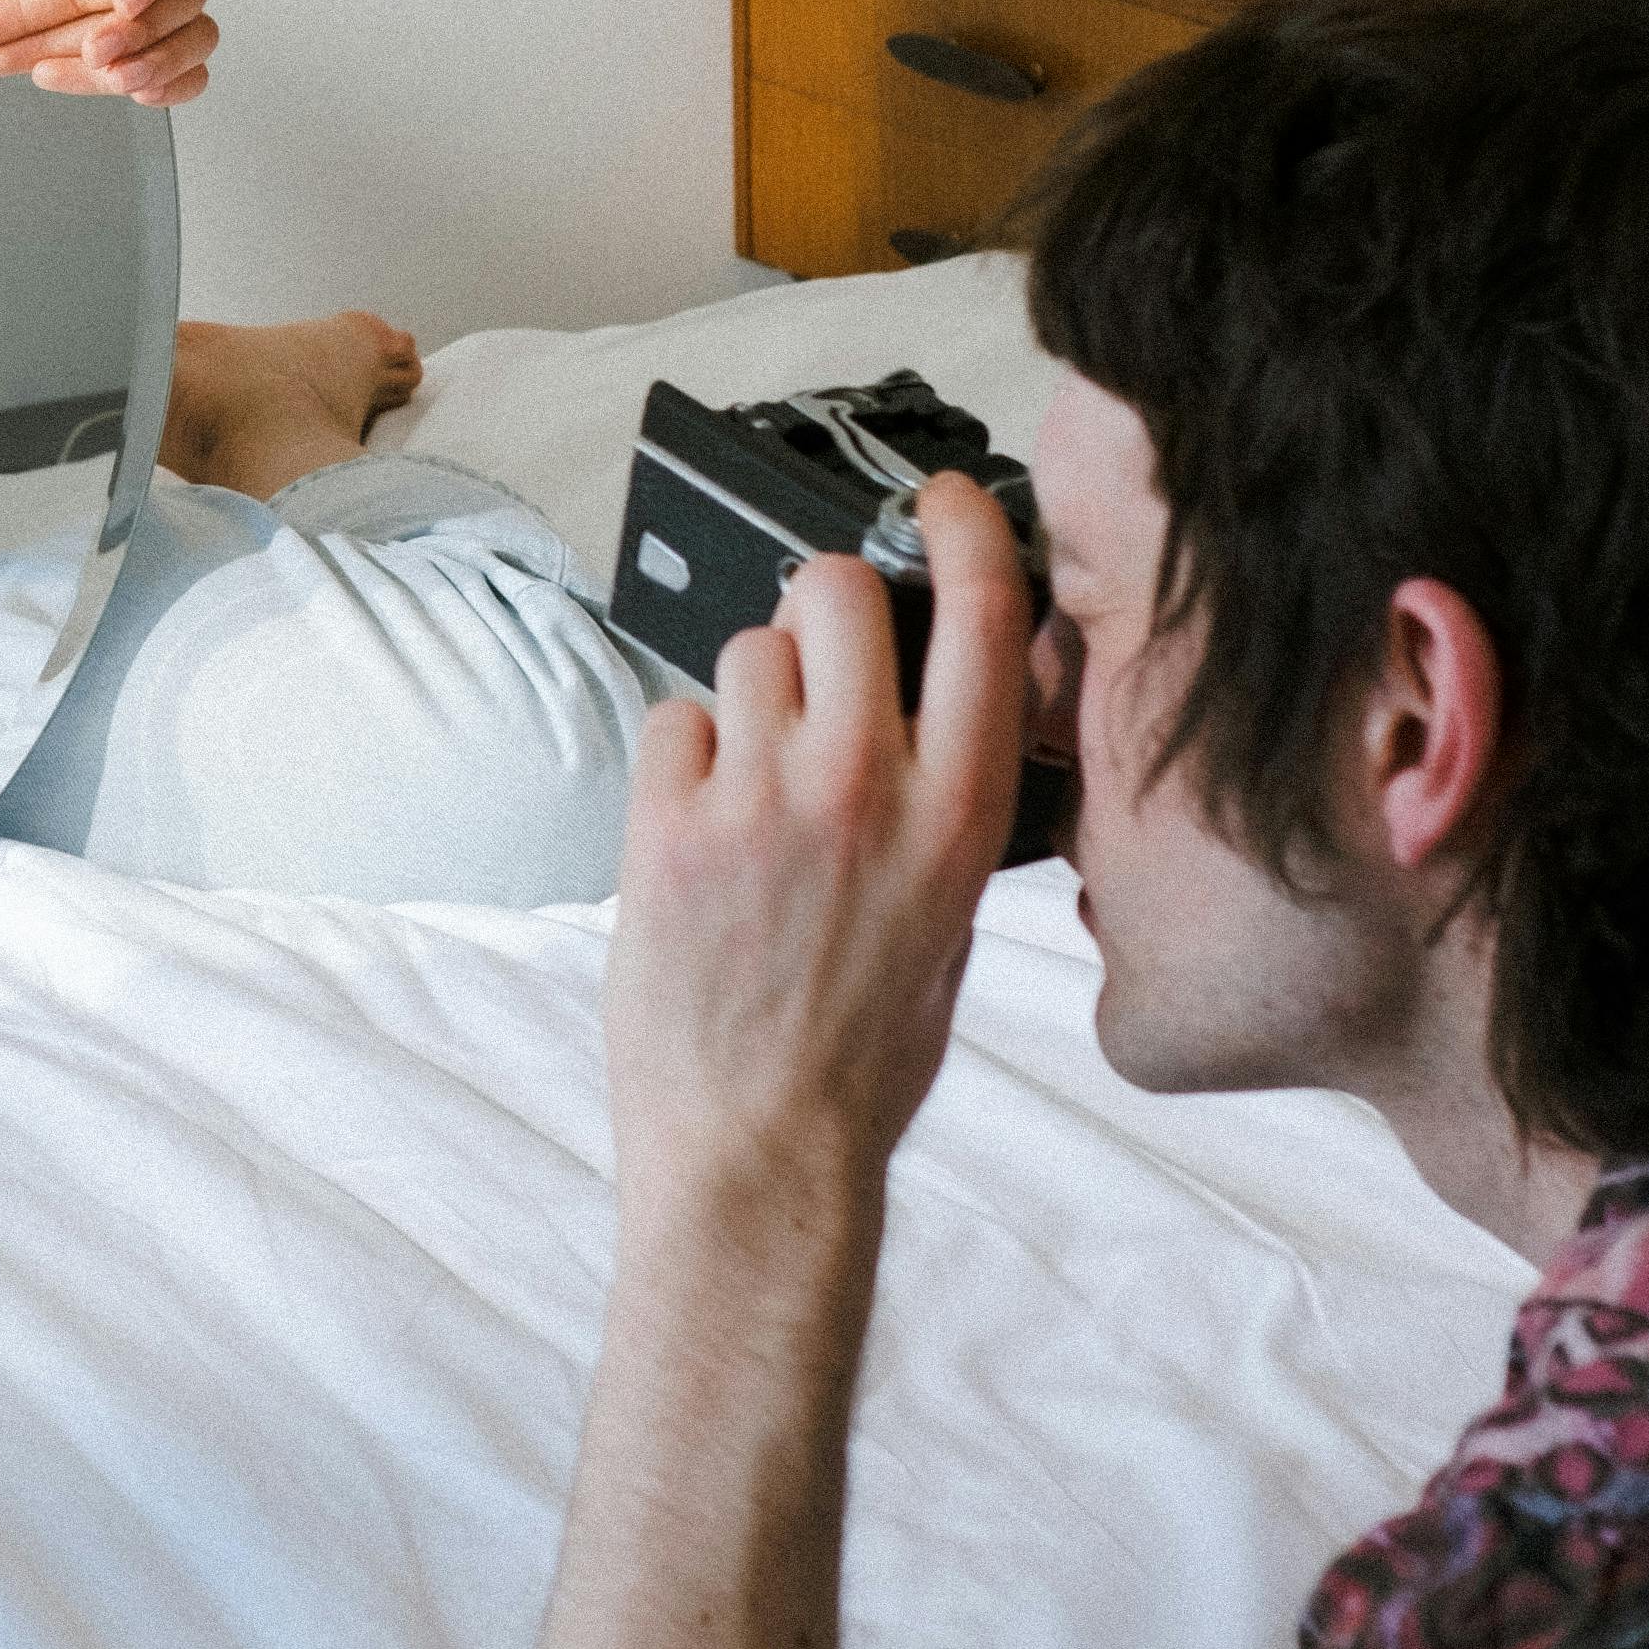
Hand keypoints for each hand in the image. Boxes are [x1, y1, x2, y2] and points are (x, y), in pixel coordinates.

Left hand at [599, 476, 1031, 1246]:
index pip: (981, 615)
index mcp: (960, 813)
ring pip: (747, 649)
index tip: (940, 498)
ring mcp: (760, 800)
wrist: (760, 1149)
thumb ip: (941, 794)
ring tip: (757, 784)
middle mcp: (866, 787)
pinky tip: (701, 824)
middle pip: (833, 589)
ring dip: (751, 691)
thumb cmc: (864, 1053)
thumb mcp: (953, 914)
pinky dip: (683, 756)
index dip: (964, 529)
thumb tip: (920, 693)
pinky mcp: (668, 823)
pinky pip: (673, 717)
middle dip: (821, 604)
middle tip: (818, 660)